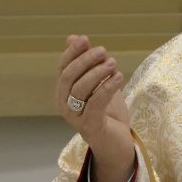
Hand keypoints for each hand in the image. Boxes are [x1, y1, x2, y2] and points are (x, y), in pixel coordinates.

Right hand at [56, 35, 134, 181]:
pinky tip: (118, 77)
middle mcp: (64, 105)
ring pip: (80, 89)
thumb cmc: (108, 113)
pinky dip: (106, 87)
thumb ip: (88, 63)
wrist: (117, 144)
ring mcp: (75, 118)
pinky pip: (95, 103)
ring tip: (114, 63)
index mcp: (63, 93)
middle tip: (104, 51)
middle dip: (85, 60)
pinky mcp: (90, 127)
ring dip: (98, 73)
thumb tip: (74, 37)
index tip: (85, 39)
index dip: (72, 53)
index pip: (63, 68)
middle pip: (69, 77)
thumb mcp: (99, 83)